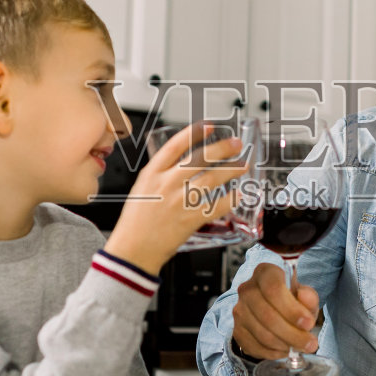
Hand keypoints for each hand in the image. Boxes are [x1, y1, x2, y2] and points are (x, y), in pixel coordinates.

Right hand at [106, 125, 246, 274]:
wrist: (133, 249)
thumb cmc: (135, 222)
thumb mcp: (143, 189)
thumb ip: (161, 175)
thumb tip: (181, 164)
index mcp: (152, 174)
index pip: (176, 146)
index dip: (195, 133)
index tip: (209, 126)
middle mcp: (167, 184)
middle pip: (199, 159)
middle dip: (222, 149)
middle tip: (236, 144)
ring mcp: (179, 201)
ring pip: (211, 179)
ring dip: (231, 170)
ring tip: (242, 165)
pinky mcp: (190, 219)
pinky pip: (215, 206)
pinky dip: (229, 200)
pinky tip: (239, 195)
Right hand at [232, 263, 320, 358]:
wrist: (274, 311)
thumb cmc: (292, 302)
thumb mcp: (305, 297)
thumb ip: (309, 297)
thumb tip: (305, 296)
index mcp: (264, 273)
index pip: (274, 290)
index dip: (292, 310)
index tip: (308, 323)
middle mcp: (247, 289)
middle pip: (268, 316)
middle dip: (293, 334)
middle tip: (311, 344)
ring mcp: (239, 311)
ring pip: (262, 334)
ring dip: (285, 345)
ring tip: (300, 347)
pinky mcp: (237, 330)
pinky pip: (255, 347)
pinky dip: (274, 353)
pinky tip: (285, 350)